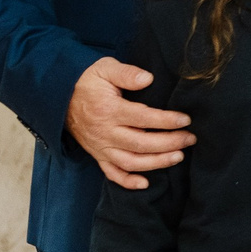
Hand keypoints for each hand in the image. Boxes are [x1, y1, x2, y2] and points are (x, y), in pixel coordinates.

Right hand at [67, 57, 193, 189]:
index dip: (166, 121)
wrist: (60, 97)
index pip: (143, 118)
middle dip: (169, 143)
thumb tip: (148, 78)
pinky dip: (127, 182)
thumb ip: (126, 73)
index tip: (186, 120)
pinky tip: (145, 183)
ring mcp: (101, 147)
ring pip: (131, 162)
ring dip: (156, 163)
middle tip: (190, 139)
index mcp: (109, 110)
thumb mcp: (105, 68)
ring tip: (178, 157)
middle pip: (141, 144)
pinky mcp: (97, 155)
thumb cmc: (87, 81)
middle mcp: (105, 132)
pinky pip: (111, 173)